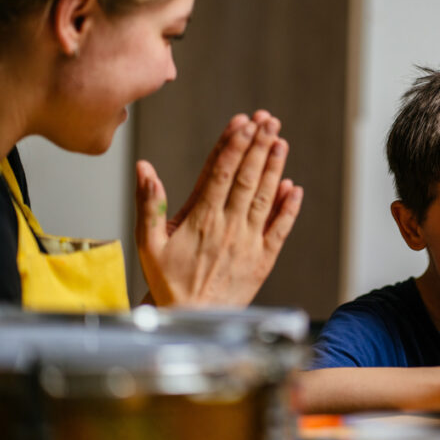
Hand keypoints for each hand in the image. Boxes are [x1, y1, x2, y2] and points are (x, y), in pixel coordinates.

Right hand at [135, 110, 302, 306]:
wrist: (192, 319)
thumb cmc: (168, 281)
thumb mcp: (147, 243)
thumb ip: (148, 203)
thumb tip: (144, 168)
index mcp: (201, 218)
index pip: (221, 173)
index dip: (234, 145)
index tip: (244, 122)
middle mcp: (228, 226)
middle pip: (247, 179)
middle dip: (259, 146)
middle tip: (269, 120)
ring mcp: (249, 242)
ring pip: (265, 198)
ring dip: (274, 168)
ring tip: (281, 141)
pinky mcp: (263, 259)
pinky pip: (280, 229)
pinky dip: (288, 208)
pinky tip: (294, 187)